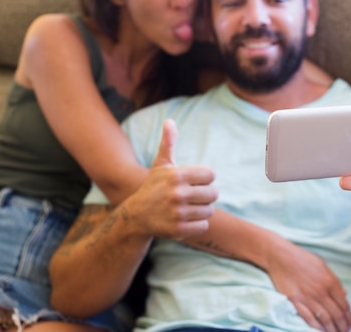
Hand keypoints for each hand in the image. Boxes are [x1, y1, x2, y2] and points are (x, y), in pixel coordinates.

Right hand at [125, 119, 217, 239]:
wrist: (136, 216)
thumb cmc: (154, 187)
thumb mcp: (160, 165)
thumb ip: (168, 143)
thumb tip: (169, 121)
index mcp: (176, 176)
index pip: (211, 174)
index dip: (204, 178)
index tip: (193, 181)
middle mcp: (177, 194)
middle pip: (213, 194)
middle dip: (205, 195)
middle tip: (192, 196)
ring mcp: (177, 213)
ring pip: (209, 211)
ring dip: (202, 210)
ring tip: (188, 208)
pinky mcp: (178, 230)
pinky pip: (204, 226)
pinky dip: (198, 224)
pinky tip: (186, 219)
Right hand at [265, 240, 350, 331]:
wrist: (280, 256)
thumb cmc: (302, 258)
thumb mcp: (322, 265)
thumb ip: (334, 281)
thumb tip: (344, 294)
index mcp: (330, 281)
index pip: (344, 305)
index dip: (349, 317)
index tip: (350, 323)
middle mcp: (321, 291)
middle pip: (336, 315)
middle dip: (343, 326)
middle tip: (345, 331)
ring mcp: (308, 297)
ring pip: (325, 319)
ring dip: (332, 330)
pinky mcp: (295, 302)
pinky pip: (308, 318)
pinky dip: (316, 327)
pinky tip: (320, 331)